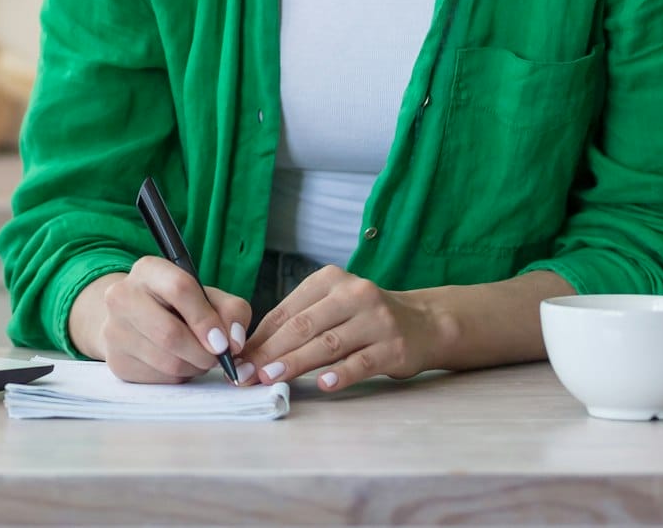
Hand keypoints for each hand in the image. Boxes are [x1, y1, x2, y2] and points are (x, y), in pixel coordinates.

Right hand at [69, 257, 250, 383]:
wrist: (135, 319)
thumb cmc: (180, 306)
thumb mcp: (208, 297)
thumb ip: (231, 311)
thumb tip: (233, 342)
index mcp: (148, 270)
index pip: (179, 289)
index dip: (205, 319)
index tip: (223, 342)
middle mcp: (122, 295)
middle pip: (170, 333)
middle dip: (203, 353)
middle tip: (216, 357)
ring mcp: (114, 330)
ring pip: (167, 361)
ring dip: (193, 366)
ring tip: (198, 357)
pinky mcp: (116, 360)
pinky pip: (158, 378)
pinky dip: (178, 377)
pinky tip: (178, 363)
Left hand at [236, 266, 446, 392]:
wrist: (424, 323)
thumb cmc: (365, 318)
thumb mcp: (332, 307)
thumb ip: (298, 322)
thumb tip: (253, 351)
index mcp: (330, 280)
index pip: (287, 310)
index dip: (260, 337)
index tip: (238, 358)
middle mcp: (354, 294)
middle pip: (303, 326)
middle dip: (271, 351)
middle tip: (247, 373)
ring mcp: (376, 320)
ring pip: (328, 343)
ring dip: (296, 363)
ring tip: (271, 378)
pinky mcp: (394, 347)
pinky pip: (361, 362)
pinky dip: (340, 373)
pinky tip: (322, 384)